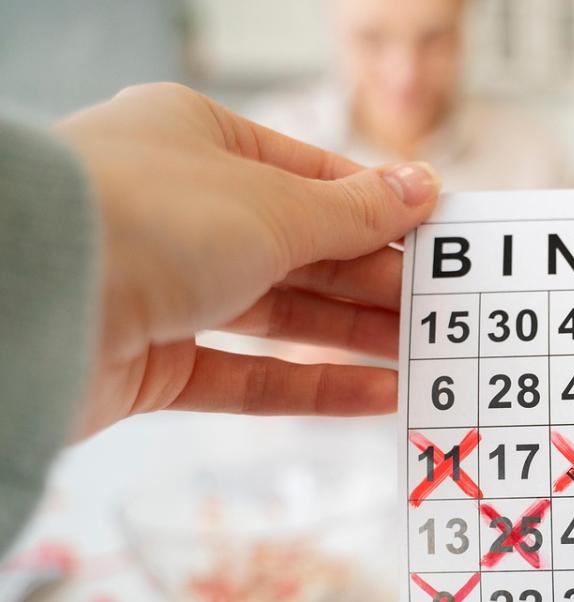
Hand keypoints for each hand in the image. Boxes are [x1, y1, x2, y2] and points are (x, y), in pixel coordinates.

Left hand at [55, 83, 440, 437]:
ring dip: (353, 337)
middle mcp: (181, 211)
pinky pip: (247, 375)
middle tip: (440, 310)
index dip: (378, 212)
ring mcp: (163, 288)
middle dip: (374, 282)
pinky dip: (310, 386)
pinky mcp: (151, 363)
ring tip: (423, 357)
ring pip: (279, 316)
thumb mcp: (274, 205)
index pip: (311, 178)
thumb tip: (421, 188)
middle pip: (301, 251)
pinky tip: (376, 396)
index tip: (437, 241)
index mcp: (200, 143)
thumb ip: (354, 212)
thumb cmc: (146, 216)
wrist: (27, 300)